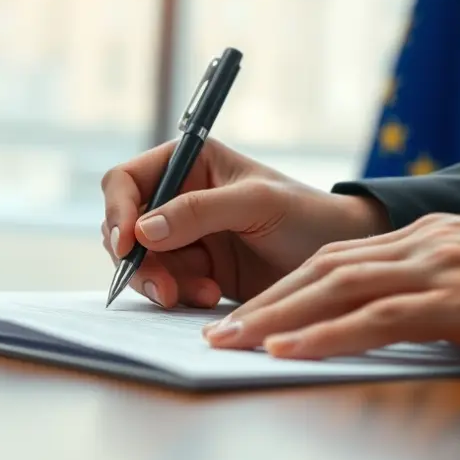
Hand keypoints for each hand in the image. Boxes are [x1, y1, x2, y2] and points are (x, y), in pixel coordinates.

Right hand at [100, 138, 389, 308]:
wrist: (340, 261)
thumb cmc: (307, 214)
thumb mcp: (255, 204)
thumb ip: (198, 211)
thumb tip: (142, 230)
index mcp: (189, 163)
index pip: (127, 181)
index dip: (119, 211)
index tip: (127, 243)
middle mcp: (179, 197)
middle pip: (126, 227)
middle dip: (139, 259)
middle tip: (164, 287)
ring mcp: (185, 236)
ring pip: (142, 261)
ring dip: (162, 281)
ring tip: (202, 293)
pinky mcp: (195, 270)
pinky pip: (165, 284)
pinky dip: (180, 293)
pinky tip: (211, 295)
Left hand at [202, 209, 459, 359]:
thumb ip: (433, 284)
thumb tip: (396, 314)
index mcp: (421, 238)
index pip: (335, 258)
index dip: (285, 286)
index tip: (247, 313)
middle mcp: (418, 244)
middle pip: (321, 269)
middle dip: (265, 302)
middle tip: (218, 331)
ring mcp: (436, 267)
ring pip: (336, 287)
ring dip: (278, 317)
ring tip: (234, 342)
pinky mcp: (458, 298)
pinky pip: (377, 317)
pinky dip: (326, 333)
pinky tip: (291, 349)